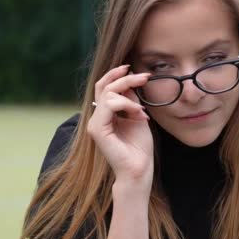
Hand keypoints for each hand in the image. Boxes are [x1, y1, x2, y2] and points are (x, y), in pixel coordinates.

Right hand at [86, 64, 153, 190]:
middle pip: (104, 86)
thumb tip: (130, 81)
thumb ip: (131, 100)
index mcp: (104, 114)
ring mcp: (95, 123)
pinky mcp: (97, 130)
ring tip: (143, 110)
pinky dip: (127, 105)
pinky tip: (139, 114)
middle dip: (125, 78)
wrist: (139, 169)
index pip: (103, 87)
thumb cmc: (139, 147)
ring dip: (130, 95)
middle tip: (144, 77)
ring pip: (107, 94)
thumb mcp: (137, 116)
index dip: (116, 75)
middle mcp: (96, 117)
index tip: (134, 69)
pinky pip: (109, 105)